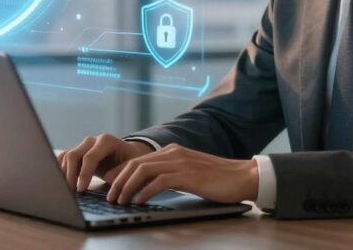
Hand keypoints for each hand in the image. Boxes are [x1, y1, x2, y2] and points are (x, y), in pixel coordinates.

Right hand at [56, 133, 153, 191]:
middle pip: (74, 155)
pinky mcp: (77, 152)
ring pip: (66, 157)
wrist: (128, 154)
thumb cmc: (131, 160)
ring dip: (63, 174)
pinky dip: (60, 169)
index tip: (81, 189)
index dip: (84, 174)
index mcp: (106, 141)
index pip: (90, 157)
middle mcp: (92, 140)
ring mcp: (83, 145)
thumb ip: (122, 170)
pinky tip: (61, 183)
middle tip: (70, 192)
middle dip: (70, 175)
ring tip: (65, 191)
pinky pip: (63, 158)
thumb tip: (109, 179)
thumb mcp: (132, 165)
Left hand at [103, 143, 258, 205]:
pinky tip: (139, 201)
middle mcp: (173, 153)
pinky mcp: (187, 175)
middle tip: (110, 196)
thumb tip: (149, 187)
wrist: (242, 176)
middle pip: (136, 164)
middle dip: (118, 181)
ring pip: (143, 171)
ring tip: (120, 200)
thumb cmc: (217, 179)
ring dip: (127, 186)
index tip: (109, 184)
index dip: (121, 172)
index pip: (139, 159)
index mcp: (172, 151)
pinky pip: (159, 181)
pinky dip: (145, 191)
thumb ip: (171, 175)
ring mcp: (180, 162)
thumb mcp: (189, 173)